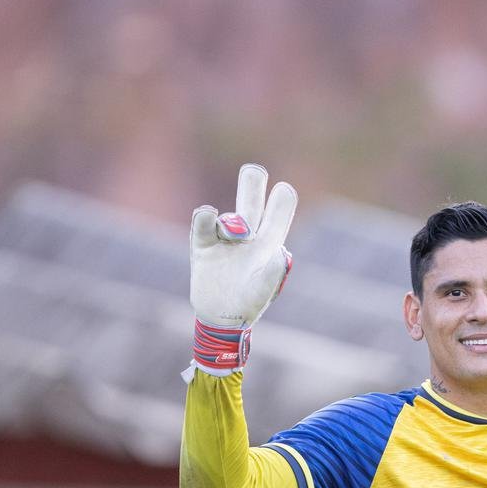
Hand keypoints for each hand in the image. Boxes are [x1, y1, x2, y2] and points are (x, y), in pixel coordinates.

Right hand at [189, 164, 296, 373]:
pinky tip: (208, 214)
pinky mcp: (203, 245)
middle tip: (254, 170)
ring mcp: (225, 239)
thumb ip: (273, 270)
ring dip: (231, 221)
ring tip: (236, 234)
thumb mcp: (265, 287)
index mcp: (269, 242)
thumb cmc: (250, 302)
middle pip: (250, 201)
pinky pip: (203, 223)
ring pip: (228, 214)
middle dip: (252, 183)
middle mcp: (248, 236)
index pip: (278, 215)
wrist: (223, 317)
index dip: (282, 201)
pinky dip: (205, 217)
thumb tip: (279, 254)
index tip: (284, 189)